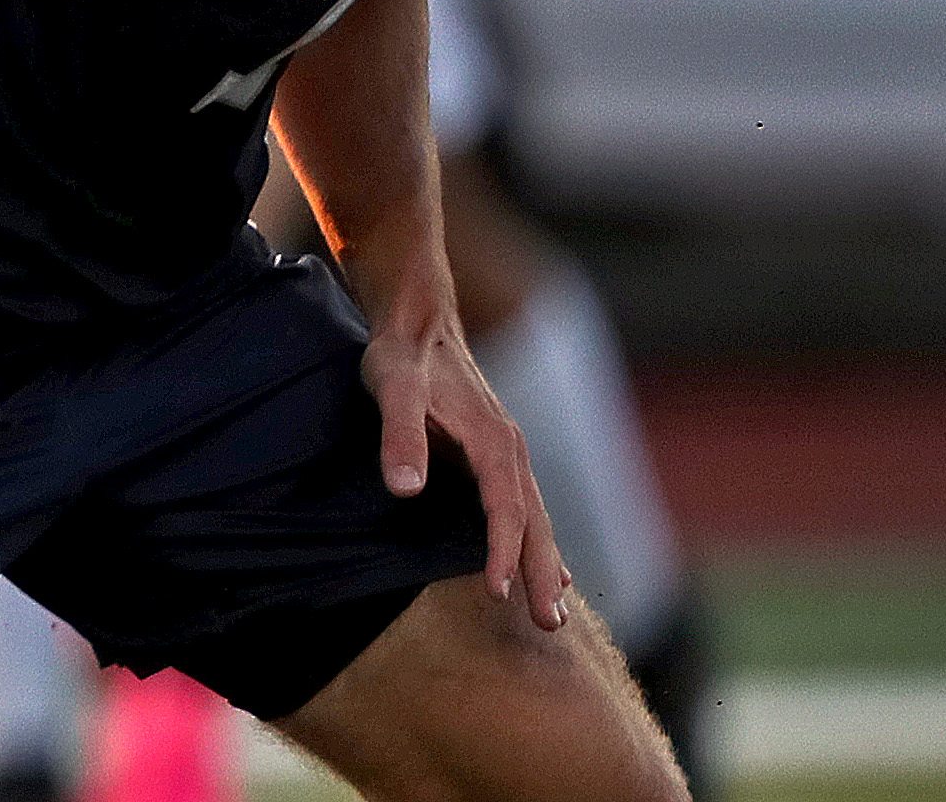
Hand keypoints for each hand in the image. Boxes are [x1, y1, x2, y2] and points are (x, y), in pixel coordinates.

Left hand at [359, 295, 570, 631]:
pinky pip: (526, 506)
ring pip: (535, 517)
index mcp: (493, 440)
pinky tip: (551, 568)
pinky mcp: (497, 454)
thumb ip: (400, 436)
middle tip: (550, 625)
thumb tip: (407, 491)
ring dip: (546, 564)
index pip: (505, 510)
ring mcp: (508, 452)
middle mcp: (510, 449)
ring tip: (553, 611)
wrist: (418, 320)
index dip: (502, 553)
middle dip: (542, 574)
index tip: (497, 594)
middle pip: (534, 522)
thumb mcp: (393, 387)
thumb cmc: (402, 355)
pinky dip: (539, 540)